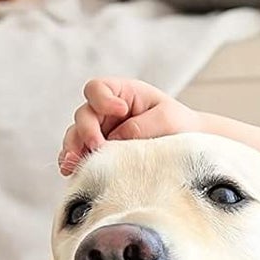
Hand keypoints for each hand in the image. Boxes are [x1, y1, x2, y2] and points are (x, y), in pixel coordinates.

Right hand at [58, 78, 203, 175]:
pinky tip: (70, 170)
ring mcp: (100, 132)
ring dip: (73, 148)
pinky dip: (73, 162)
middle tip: (97, 145)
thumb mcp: (166, 118)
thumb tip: (113, 140)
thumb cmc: (178, 125)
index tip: (121, 110)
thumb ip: (140, 126)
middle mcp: (106, 112)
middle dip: (86, 130)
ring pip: (76, 136)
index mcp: (121, 93)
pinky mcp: (99, 152)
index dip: (102, 99)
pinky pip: (79, 154)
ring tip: (76, 162)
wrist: (188, 146)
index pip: (97, 88)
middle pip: (83, 115)